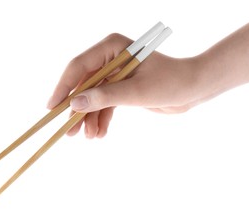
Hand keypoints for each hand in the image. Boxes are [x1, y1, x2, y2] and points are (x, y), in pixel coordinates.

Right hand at [46, 33, 202, 137]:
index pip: (79, 66)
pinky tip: (99, 134)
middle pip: (82, 84)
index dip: (63, 87)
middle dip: (76, 109)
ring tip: (88, 137)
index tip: (52, 108)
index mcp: (111, 47)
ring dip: (88, 118)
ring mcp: (113, 73)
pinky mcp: (119, 88)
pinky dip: (100, 119)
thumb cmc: (171, 82)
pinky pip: (103, 104)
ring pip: (91, 97)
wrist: (195, 89)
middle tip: (67, 131)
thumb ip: (104, 97)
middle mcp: (109, 57)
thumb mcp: (137, 92)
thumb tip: (74, 105)